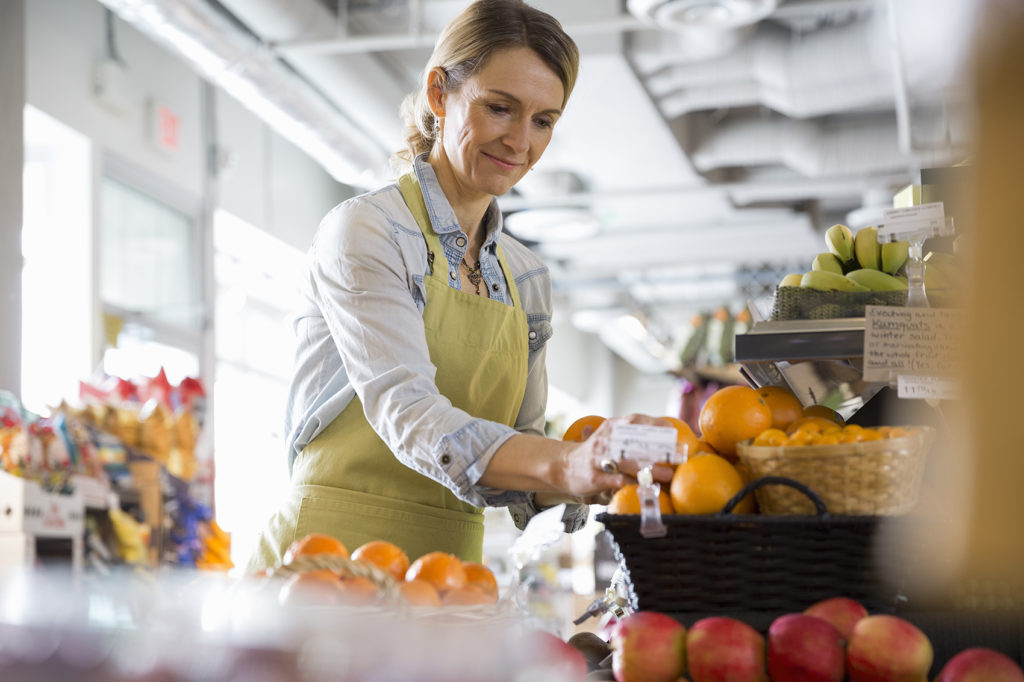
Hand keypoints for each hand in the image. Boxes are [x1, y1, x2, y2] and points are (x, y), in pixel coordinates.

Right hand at [554, 413, 674, 502]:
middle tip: (679, 455)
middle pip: (635, 443)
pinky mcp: (594, 477)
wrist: (563, 466)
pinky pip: (617, 481)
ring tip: (668, 475)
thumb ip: (631, 434)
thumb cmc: (595, 453)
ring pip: (628, 463)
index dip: (655, 424)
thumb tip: (664, 432)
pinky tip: (647, 487)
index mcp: (611, 427)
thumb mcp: (610, 437)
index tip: (674, 431)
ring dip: (650, 470)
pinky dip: (633, 484)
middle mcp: (605, 440)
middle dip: (659, 449)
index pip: (635, 420)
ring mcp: (598, 459)